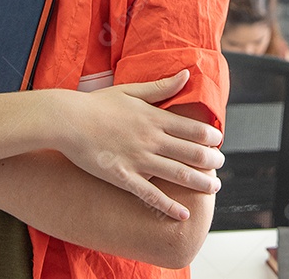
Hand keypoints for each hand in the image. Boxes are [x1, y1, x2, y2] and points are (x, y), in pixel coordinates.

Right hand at [54, 69, 224, 220]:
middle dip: (211, 161)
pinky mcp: (123, 177)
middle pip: (192, 153)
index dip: (211, 138)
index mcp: (154, 117)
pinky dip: (169, 206)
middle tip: (221, 165)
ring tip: (214, 188)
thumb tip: (186, 74)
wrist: (67, 120)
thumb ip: (161, 87)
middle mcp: (151, 139)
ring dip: (200, 182)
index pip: (193, 129)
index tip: (218, 142)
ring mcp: (138, 160)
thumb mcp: (131, 90)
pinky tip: (184, 213)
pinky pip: (151, 195)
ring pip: (178, 174)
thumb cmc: (97, 104)